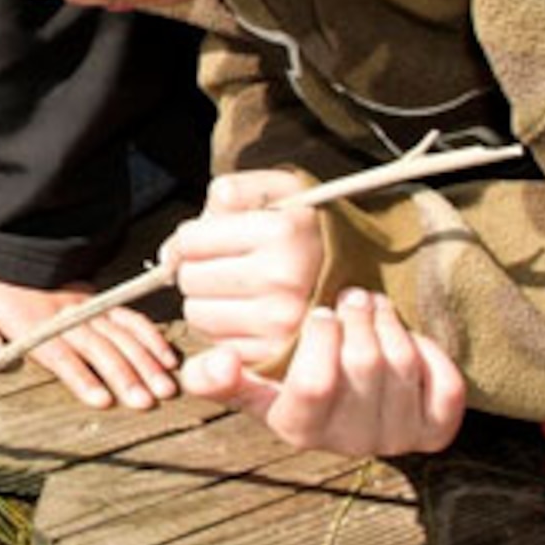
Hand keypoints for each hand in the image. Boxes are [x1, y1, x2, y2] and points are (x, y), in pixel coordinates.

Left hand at [0, 277, 180, 411]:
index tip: (102, 400)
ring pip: (121, 335)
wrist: (15, 246)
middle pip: (98, 347)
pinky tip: (168, 359)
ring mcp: (88, 305)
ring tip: (164, 388)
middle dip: (123, 375)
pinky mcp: (102, 299)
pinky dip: (151, 336)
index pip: (59, 353)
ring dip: (144, 362)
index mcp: (32, 322)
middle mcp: (64, 315)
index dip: (81, 376)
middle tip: (144, 402)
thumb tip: (0, 365)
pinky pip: (130, 317)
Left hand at [168, 169, 323, 370]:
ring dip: (208, 302)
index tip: (210, 239)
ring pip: (197, 315)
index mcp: (283, 232)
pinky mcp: (279, 355)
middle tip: (229, 265)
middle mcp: (284, 279)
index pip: (190, 241)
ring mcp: (283, 321)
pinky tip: (251, 315)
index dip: (192, 239)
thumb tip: (175, 246)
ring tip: (241, 290)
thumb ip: (228, 195)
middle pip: (189, 279)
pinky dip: (226, 331)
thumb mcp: (280, 190)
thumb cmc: (311, 228)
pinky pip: (219, 344)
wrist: (370, 273)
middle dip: (198, 270)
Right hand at [179, 288, 464, 455]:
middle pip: (363, 367)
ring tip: (371, 303)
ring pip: (401, 368)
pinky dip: (431, 353)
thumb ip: (212, 375)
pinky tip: (408, 336)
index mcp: (299, 430)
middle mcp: (350, 443)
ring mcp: (396, 439)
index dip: (318, 340)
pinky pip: (445, 388)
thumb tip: (223, 361)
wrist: (346, 399)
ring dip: (388, 324)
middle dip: (356, 319)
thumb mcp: (246, 379)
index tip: (317, 312)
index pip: (313, 386)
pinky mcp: (434, 432)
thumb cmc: (288, 380)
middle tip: (349, 295)